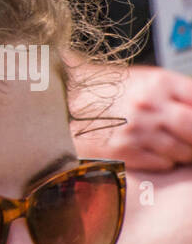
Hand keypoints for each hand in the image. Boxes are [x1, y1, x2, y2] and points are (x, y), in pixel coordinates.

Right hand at [74, 65, 191, 171]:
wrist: (64, 101)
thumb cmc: (107, 91)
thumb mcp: (146, 80)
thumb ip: (178, 94)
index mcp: (159, 83)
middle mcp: (149, 106)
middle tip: (191, 138)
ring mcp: (136, 131)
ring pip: (182, 150)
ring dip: (185, 151)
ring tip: (176, 146)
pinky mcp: (124, 151)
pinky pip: (163, 163)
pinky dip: (166, 160)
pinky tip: (157, 152)